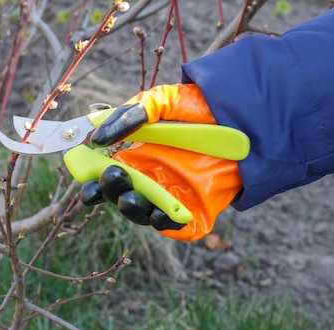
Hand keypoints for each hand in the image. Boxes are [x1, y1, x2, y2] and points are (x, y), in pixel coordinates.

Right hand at [79, 84, 242, 240]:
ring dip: (131, 208)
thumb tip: (98, 136)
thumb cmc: (203, 109)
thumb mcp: (162, 101)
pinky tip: (160, 212)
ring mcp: (171, 196)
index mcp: (139, 158)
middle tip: (113, 176)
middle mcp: (152, 179)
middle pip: (120, 196)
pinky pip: (172, 224)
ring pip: (142, 213)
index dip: (93, 182)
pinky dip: (163, 221)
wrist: (247, 120)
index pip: (108, 177)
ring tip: (131, 196)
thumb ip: (130, 115)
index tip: (85, 181)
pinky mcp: (192, 211)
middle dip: (110, 191)